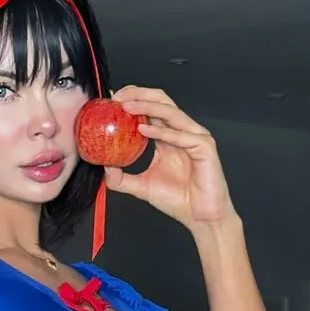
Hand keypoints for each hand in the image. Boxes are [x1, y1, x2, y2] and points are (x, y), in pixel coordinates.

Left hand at [104, 86, 236, 230]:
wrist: (200, 216)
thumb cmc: (178, 199)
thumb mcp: (141, 187)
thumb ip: (121, 178)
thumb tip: (104, 168)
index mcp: (168, 137)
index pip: (151, 108)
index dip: (133, 100)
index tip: (112, 101)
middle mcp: (182, 132)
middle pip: (161, 101)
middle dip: (138, 94)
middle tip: (117, 98)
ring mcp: (195, 137)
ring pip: (170, 112)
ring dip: (147, 106)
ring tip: (126, 107)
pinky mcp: (204, 147)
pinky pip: (181, 135)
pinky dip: (162, 131)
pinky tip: (143, 129)